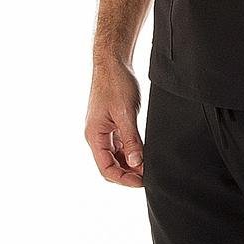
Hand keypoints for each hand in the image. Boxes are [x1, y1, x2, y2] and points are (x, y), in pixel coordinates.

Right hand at [85, 60, 144, 186]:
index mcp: (94, 136)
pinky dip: (129, 150)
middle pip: (110, 165)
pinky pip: (118, 143)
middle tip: (148, 175)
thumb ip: (131, 140)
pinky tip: (142, 151)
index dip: (124, 179)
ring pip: (115, 155)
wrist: (113, 61)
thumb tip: (136, 163)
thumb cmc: (116, 83)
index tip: (142, 182)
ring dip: (129, 162)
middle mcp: (96, 135)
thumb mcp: (126, 113)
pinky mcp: (110, 122)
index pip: (106, 169)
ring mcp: (103, 129)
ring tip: (147, 165)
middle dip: (128, 173)